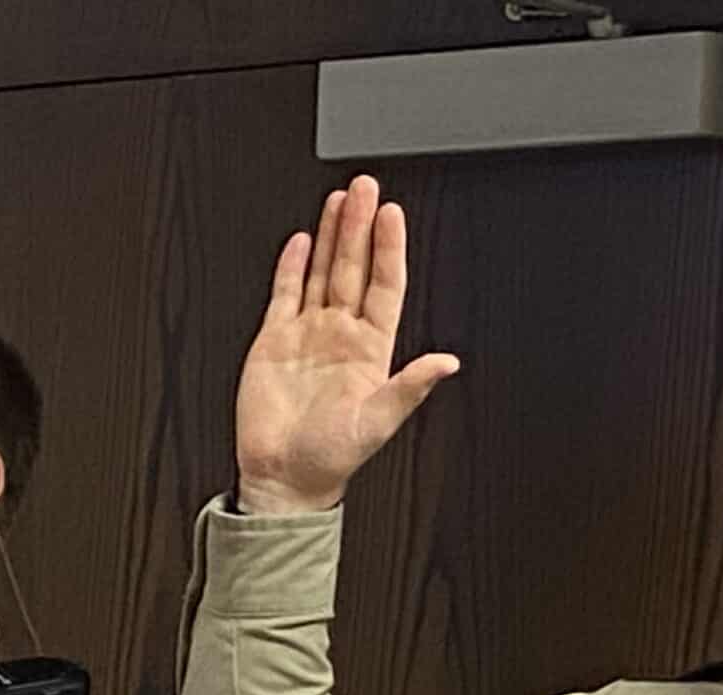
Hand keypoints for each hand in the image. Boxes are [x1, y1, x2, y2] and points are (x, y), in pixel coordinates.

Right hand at [234, 174, 461, 515]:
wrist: (283, 478)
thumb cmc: (330, 459)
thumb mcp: (379, 422)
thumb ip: (411, 387)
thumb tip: (448, 362)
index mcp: (370, 350)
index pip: (384, 286)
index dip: (388, 249)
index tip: (392, 214)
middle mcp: (341, 336)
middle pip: (353, 268)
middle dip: (358, 226)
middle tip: (364, 187)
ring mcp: (308, 335)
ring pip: (322, 273)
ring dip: (330, 236)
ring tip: (338, 200)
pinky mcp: (274, 342)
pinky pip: (285, 295)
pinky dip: (291, 267)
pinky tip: (299, 242)